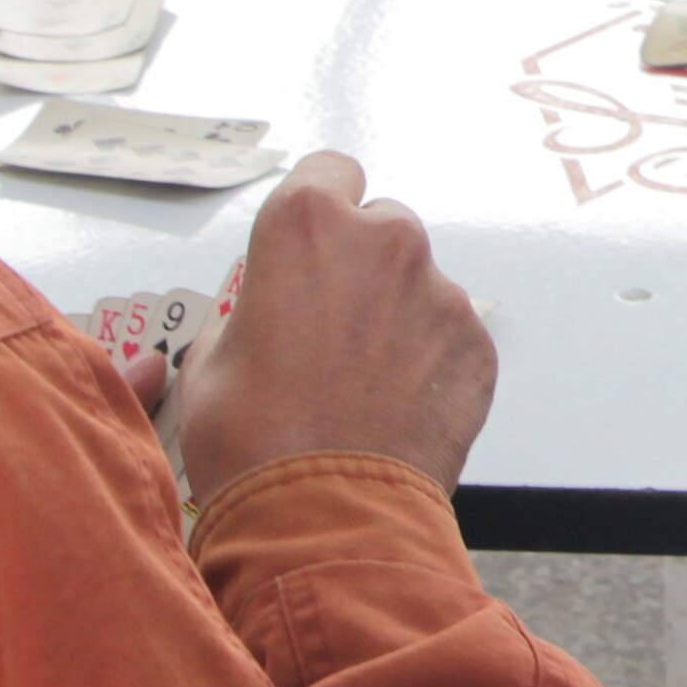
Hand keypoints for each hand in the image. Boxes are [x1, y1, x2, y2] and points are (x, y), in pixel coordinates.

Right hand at [156, 153, 497, 501]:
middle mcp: (384, 241)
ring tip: (363, 384)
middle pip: (381, 226)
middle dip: (360, 265)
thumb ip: (246, 313)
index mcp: (307, 225)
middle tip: (331, 328)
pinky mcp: (476, 343)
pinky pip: (450, 335)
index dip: (319, 206)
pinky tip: (397, 408)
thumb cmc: (256, 441)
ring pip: (419, 284)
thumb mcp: (210, 362)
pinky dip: (430, 361)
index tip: (313, 240)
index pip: (329, 171)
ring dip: (396, 316)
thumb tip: (259, 318)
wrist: (326, 515)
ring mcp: (439, 291)